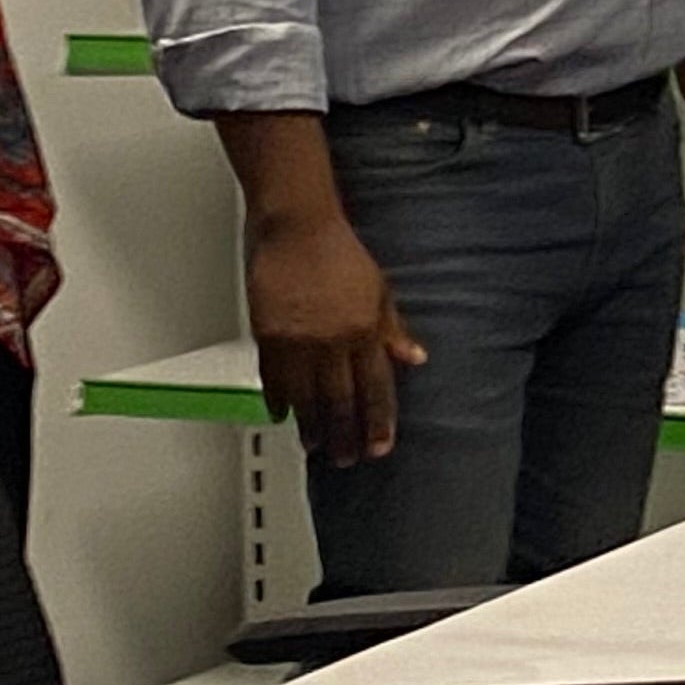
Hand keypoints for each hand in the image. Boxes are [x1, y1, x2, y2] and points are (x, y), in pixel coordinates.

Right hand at [246, 208, 425, 468]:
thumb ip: (394, 329)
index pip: (376, 388)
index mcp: (365, 329)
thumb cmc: (339, 252)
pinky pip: (273, 379)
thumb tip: (415, 358)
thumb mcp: (379, 288)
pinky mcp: (269, 335)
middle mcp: (333, 340)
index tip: (380, 446)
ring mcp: (299, 341)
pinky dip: (278, 401)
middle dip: (345, 435)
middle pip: (340, 401)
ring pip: (306, 398)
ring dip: (312, 426)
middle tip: (347, 459)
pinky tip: (283, 415)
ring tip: (316, 447)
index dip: (378, 421)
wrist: (298, 226)